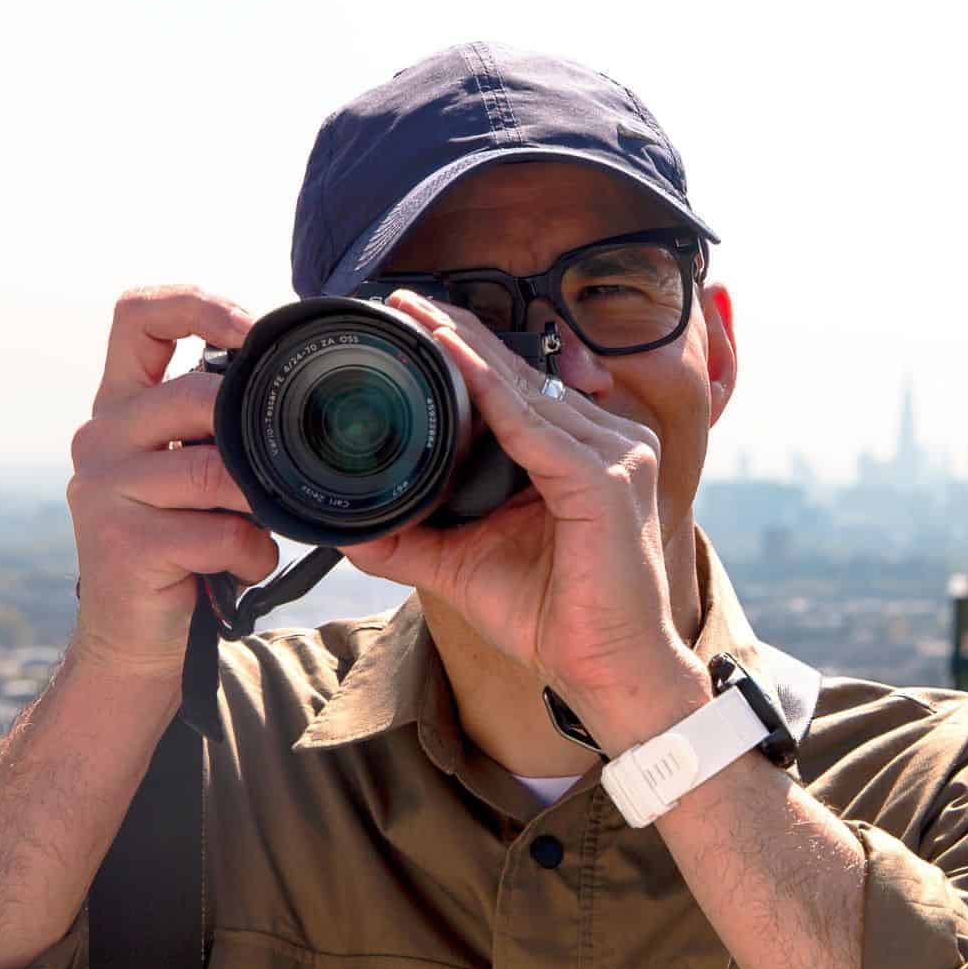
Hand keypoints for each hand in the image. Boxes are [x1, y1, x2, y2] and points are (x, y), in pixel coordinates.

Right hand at [65, 286, 278, 685]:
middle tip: (280, 473)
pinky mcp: (121, 543)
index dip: (199, 303)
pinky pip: (222, 532)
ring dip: (262, 504)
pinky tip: (244, 567)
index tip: (255, 330)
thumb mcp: (202, 473)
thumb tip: (300, 386)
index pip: (138, 315)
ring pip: (217, 469)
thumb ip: (224, 427)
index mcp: (123, 406)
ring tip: (263, 528)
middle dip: (256, 435)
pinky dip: (254, 553)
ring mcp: (102, 488)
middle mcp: (101, 436)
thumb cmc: (187, 548)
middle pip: (196, 395)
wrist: (139, 639)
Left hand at [339, 290, 699, 734]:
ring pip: (527, 389)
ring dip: (467, 349)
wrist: (607, 670)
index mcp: (589, 453)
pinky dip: (489, 392)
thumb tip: (350, 527)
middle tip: (400, 298)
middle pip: (525, 373)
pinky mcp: (607, 480)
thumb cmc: (558, 618)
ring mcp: (617, 456)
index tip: (412, 321)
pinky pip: (535, 425)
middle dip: (460, 334)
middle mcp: (612, 443)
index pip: (524, 386)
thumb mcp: (468, 566)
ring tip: (416, 314)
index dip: (468, 350)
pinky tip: (451, 363)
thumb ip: (416, 537)